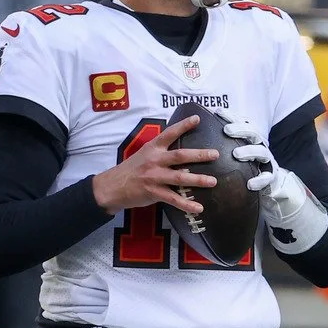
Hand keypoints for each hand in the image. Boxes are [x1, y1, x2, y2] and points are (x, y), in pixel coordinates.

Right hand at [92, 115, 219, 215]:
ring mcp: (154, 177)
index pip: (169, 133)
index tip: (197, 119)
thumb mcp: (144, 154)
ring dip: (198, 179)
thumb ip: (161, 151)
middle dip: (199, 155)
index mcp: (153, 148)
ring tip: (213, 181)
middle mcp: (155, 160)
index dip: (183, 125)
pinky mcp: (154, 193)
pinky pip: (173, 199)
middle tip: (215, 154)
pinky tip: (199, 208)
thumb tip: (181, 149)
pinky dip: (186, 204)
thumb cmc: (131, 169)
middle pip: (180, 156)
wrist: (113, 186)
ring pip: (180, 177)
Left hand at [215, 108, 307, 221]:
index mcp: (251, 137)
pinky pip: (266, 177)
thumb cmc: (248, 162)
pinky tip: (250, 184)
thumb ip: (225, 140)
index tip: (218, 112)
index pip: (243, 122)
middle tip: (227, 130)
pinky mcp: (271, 176)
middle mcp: (260, 145)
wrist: (269, 180)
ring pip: (261, 152)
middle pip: (253, 133)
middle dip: (241, 130)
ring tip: (236, 154)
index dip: (231, 116)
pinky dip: (259, 180)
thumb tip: (203, 127)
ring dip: (249, 151)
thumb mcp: (238, 148)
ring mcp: (267, 160)